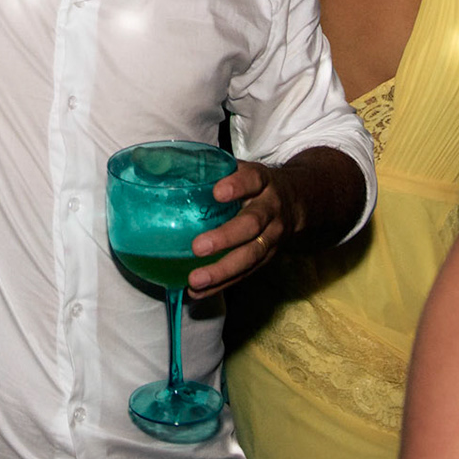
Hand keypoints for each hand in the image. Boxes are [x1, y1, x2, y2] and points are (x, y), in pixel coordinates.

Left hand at [186, 161, 292, 298]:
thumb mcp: (241, 169)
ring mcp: (272, 236)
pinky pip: (246, 273)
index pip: (252, 180)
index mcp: (262, 181)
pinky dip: (222, 284)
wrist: (296, 201)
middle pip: (252, 224)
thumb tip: (162, 166)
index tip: (218, 193)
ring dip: (222, 270)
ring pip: (251, 255)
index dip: (237, 186)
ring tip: (195, 279)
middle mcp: (270, 209)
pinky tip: (198, 291)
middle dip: (225, 238)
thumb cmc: (255, 184)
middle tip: (198, 247)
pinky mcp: (268, 257)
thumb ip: (213, 170)